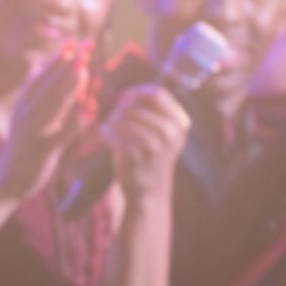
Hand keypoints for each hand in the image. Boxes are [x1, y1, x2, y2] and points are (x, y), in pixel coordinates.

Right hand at [0, 49, 89, 199]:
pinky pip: (61, 134)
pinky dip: (75, 124)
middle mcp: (28, 112)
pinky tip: (89, 115)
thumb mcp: (23, 113)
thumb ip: (32, 89)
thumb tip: (36, 63)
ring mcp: (34, 130)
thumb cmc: (22, 144)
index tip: (72, 40)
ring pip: (53, 105)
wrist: (8, 178)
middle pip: (49, 84)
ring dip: (69, 88)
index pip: (42, 75)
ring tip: (84, 71)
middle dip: (68, 64)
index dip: (57, 58)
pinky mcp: (43, 149)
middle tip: (84, 46)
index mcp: (25, 102)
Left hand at [98, 81, 191, 197]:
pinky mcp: (137, 156)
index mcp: (180, 123)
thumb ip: (149, 109)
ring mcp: (156, 145)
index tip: (126, 100)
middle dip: (121, 109)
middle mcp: (172, 132)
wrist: (149, 192)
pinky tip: (106, 136)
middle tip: (115, 119)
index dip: (137, 92)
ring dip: (113, 121)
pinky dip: (106, 134)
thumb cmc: (150, 155)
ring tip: (111, 128)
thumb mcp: (161, 131)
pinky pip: (114, 134)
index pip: (156, 93)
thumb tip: (128, 93)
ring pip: (125, 119)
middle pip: (136, 104)